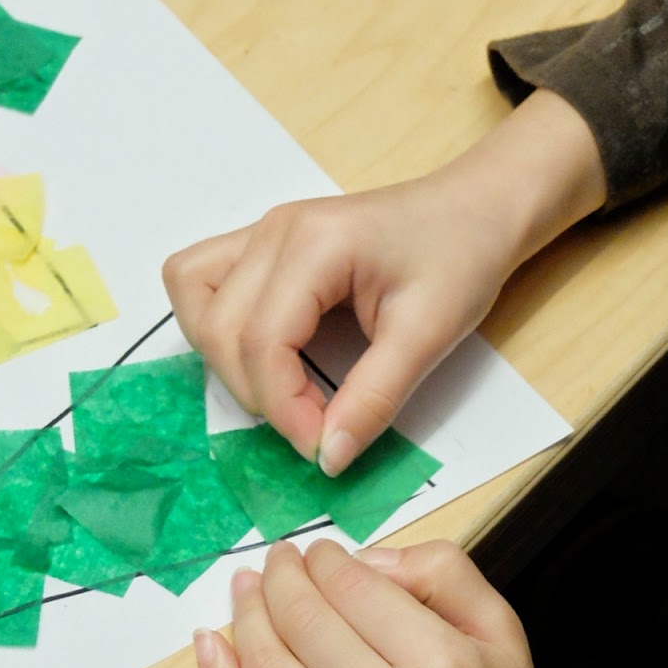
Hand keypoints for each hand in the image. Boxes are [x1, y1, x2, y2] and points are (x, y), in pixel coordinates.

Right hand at [164, 174, 513, 472]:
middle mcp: (275, 229)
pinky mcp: (262, 242)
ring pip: (192, 295)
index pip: (262, 339)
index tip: (322, 446)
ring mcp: (262, 230)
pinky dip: (215, 323)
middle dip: (256, 393)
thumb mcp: (429, 335)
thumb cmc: (461, 257)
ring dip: (221, 356)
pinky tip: (262, 351)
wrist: (475, 209)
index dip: (283, 406)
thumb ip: (374, 398)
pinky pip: (201, 278)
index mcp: (317, 244)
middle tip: (313, 424)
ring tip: (280, 387)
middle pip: (219, 327)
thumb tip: (328, 458)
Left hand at [193, 539, 596, 667]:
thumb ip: (443, 572)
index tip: (319, 551)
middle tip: (278, 559)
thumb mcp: (500, 630)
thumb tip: (362, 559)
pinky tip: (208, 643)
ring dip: (246, 616)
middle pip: (305, 622)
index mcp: (440, 667)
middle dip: (281, 577)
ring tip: (245, 587)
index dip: (326, 560)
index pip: (353, 589)